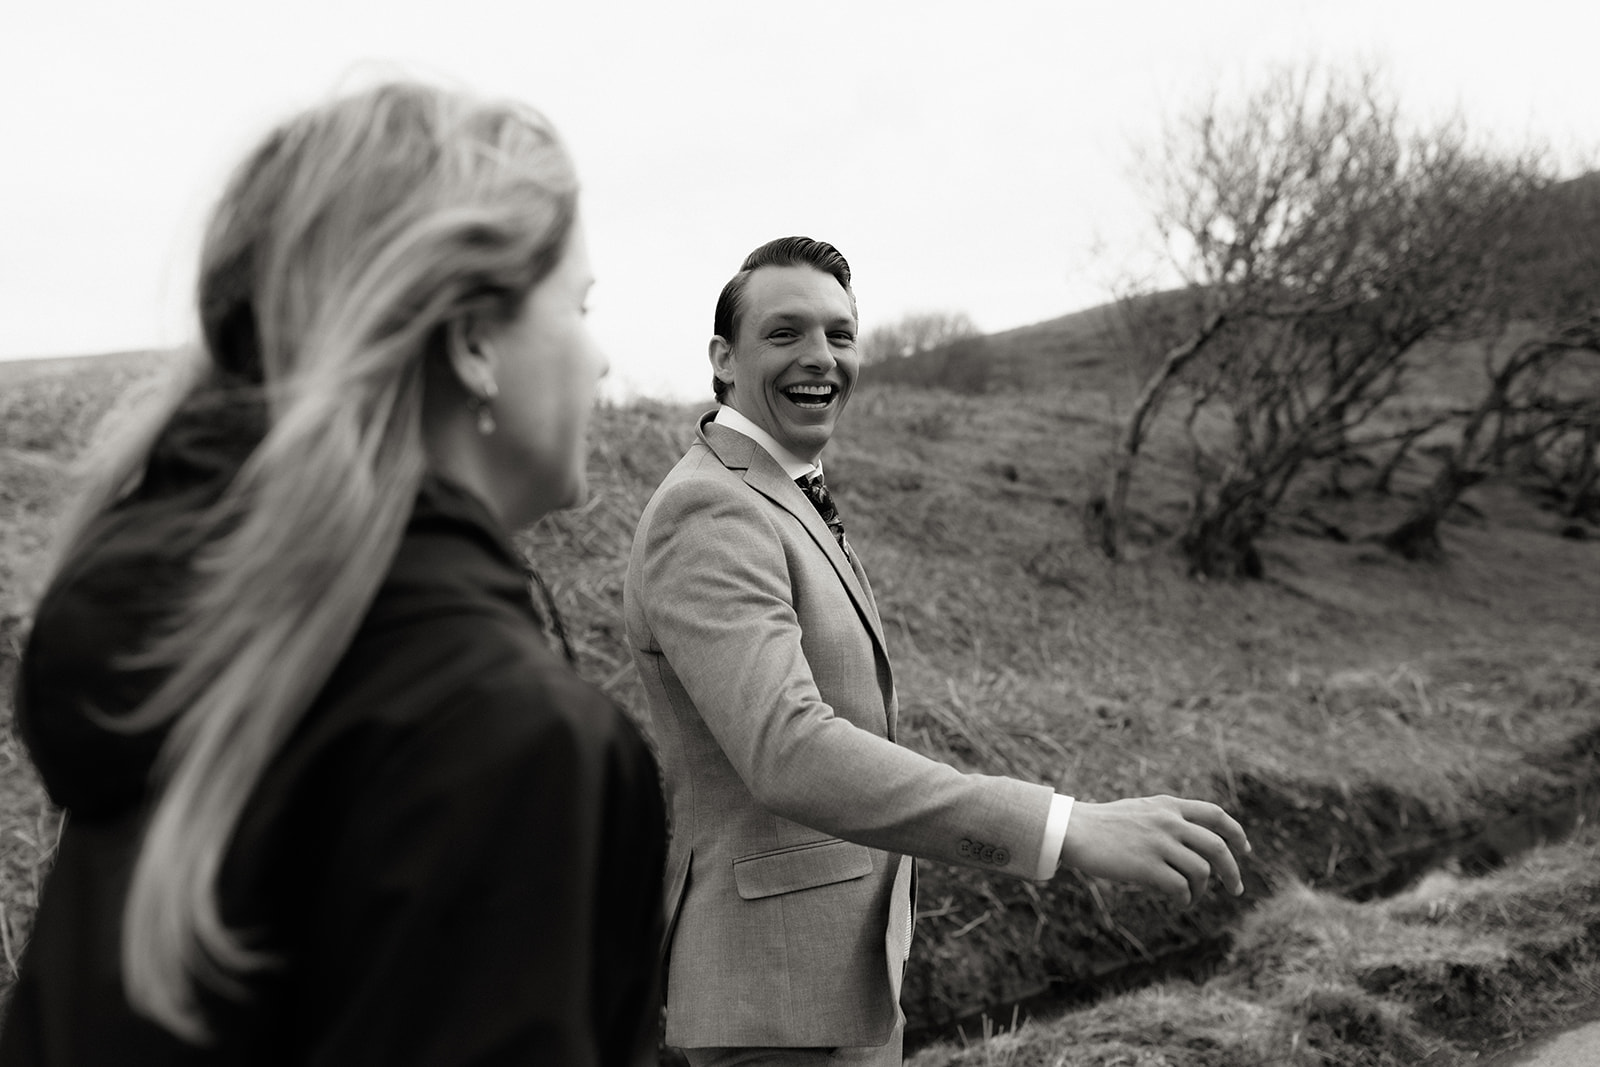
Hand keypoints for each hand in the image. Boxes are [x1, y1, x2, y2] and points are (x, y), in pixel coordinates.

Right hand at [1058, 795, 1250, 905]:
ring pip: (1202, 872)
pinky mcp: (1147, 866)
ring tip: (1191, 898)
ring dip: (1202, 890)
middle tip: (1236, 889)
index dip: (1237, 833)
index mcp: (1168, 806)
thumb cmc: (1103, 824)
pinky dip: (1185, 900)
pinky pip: (1181, 888)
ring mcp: (1158, 843)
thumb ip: (1168, 818)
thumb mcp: (1141, 810)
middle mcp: (1168, 821)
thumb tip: (1195, 843)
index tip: (1244, 851)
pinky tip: (1178, 903)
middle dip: (1233, 872)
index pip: (1216, 815)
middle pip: (1218, 847)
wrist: (1073, 830)